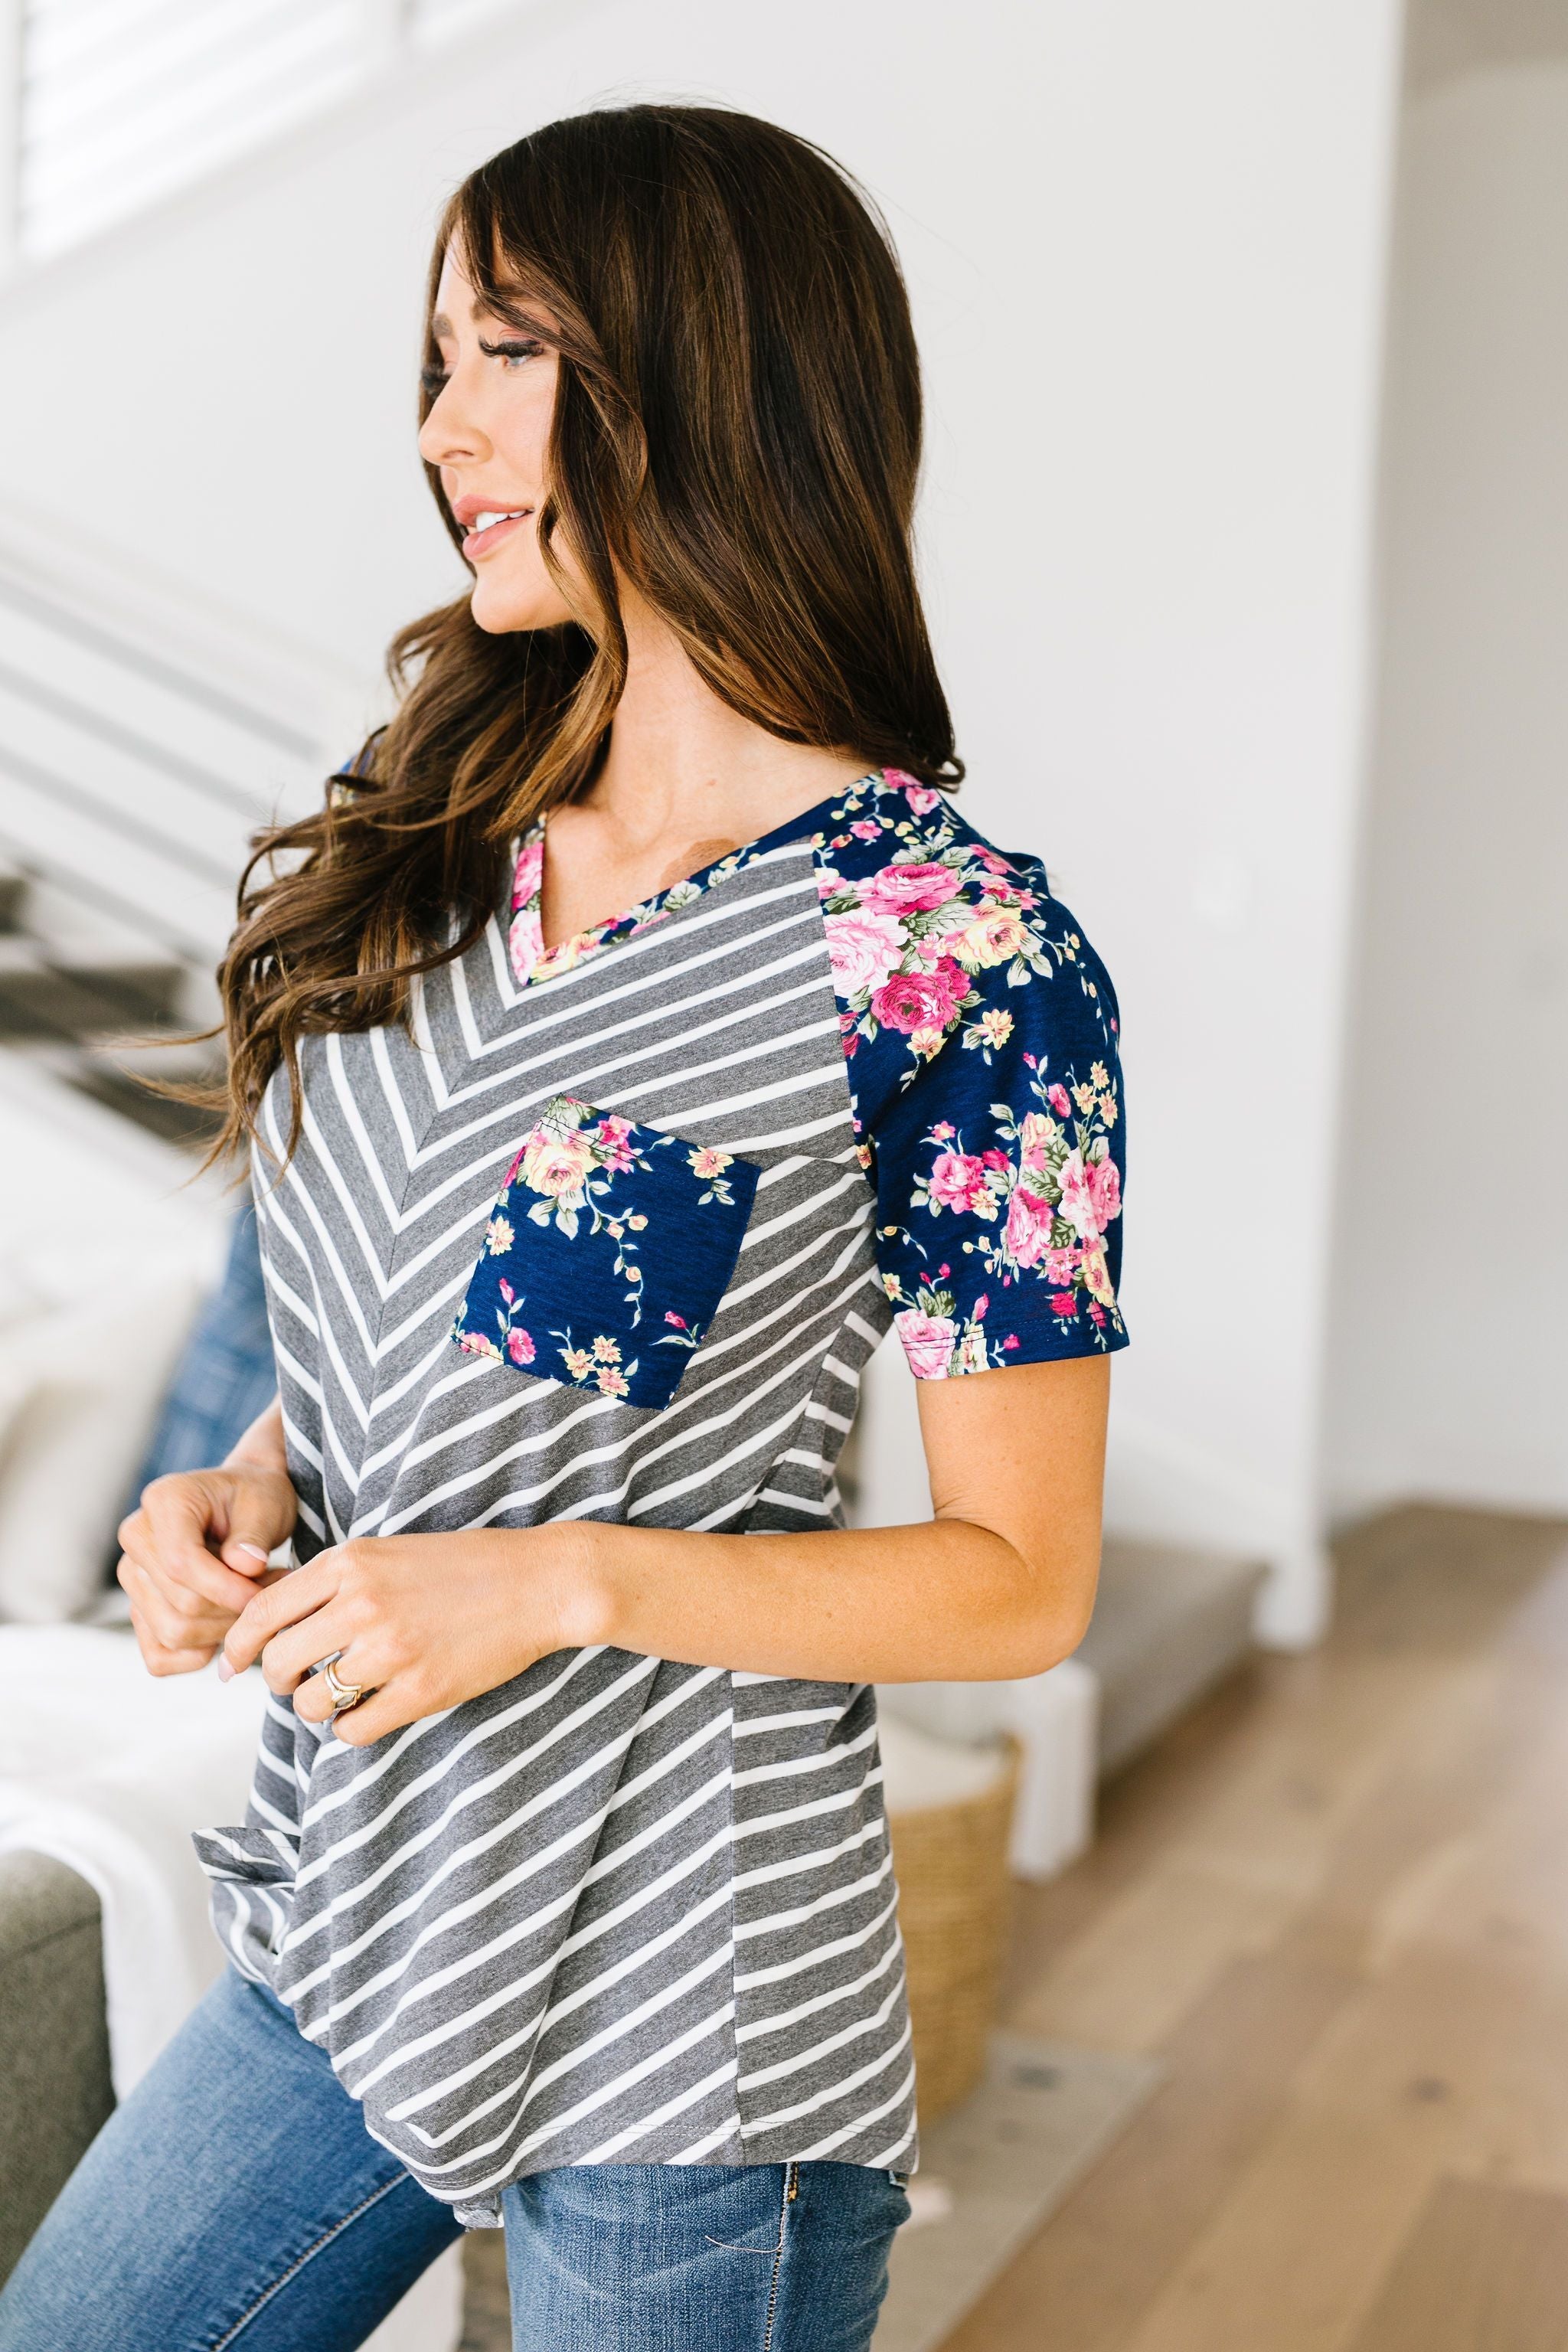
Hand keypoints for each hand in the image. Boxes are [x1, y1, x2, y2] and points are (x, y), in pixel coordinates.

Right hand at [117, 1463, 297, 1675]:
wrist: (243, 1505)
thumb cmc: (255, 1500)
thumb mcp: (266, 1505)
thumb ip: (254, 1535)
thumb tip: (244, 1566)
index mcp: (163, 1502)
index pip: (180, 1564)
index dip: (225, 1589)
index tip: (262, 1594)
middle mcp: (136, 1539)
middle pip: (180, 1604)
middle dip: (232, 1609)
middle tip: (269, 1591)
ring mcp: (132, 1577)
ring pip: (172, 1633)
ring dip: (222, 1630)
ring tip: (253, 1602)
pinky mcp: (138, 1609)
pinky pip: (159, 1656)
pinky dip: (199, 1653)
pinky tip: (226, 1625)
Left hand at [221, 1530, 587, 1745]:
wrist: (537, 1583)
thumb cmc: (461, 1566)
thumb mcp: (386, 1552)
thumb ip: (331, 1581)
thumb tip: (270, 1627)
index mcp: (350, 1562)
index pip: (262, 1611)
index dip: (236, 1645)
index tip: (229, 1666)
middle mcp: (362, 1604)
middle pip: (278, 1662)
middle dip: (278, 1681)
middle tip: (296, 1682)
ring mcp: (391, 1649)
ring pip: (312, 1702)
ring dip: (316, 1708)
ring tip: (340, 1696)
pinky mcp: (421, 1690)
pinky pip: (353, 1730)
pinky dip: (351, 1728)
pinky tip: (369, 1711)